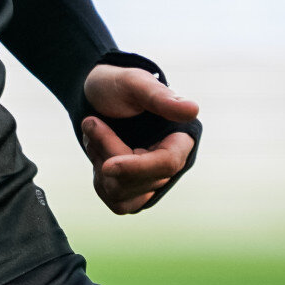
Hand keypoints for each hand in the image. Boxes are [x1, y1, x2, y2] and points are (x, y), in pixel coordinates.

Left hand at [79, 63, 198, 213]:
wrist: (96, 96)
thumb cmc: (118, 86)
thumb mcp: (135, 84)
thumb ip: (161, 98)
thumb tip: (193, 109)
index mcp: (180, 139)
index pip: (166, 164)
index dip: (137, 167)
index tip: (108, 165)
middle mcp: (170, 164)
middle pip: (139, 181)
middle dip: (108, 151)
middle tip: (91, 121)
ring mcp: (152, 181)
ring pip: (123, 195)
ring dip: (100, 162)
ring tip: (94, 134)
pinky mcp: (134, 192)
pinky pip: (115, 201)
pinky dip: (99, 177)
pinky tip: (97, 152)